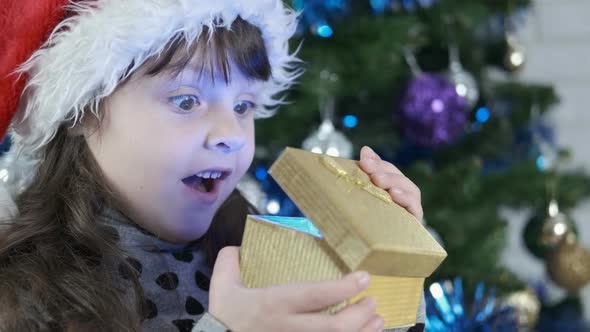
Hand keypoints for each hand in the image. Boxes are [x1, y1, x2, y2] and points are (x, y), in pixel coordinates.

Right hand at [209, 247, 384, 331]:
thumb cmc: (224, 319)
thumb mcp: (222, 287)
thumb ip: (229, 262)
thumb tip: (239, 246)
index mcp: (273, 305)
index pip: (314, 296)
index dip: (342, 288)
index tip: (363, 278)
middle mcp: (288, 329)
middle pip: (334, 327)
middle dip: (360, 314)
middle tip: (373, 301)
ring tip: (378, 319)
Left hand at [358, 146, 423, 222]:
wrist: (370, 258)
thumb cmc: (362, 225)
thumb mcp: (358, 199)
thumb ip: (360, 177)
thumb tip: (366, 149)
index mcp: (387, 189)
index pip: (386, 169)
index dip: (376, 162)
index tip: (364, 157)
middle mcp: (401, 197)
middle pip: (397, 177)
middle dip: (383, 170)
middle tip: (369, 168)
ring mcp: (410, 210)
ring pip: (410, 190)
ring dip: (395, 182)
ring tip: (380, 181)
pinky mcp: (414, 224)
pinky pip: (415, 210)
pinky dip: (407, 201)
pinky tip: (395, 196)